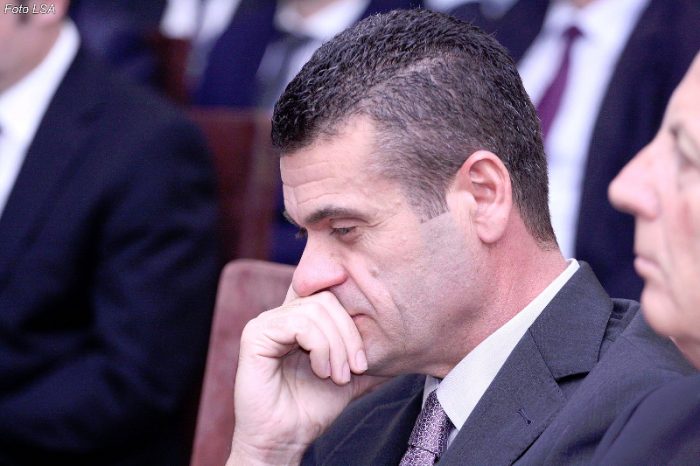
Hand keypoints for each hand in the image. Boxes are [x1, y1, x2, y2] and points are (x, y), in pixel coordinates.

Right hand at [227, 289, 386, 464]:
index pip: (331, 295)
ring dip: (336, 346)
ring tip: (337, 375)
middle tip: (354, 369)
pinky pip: (298, 323)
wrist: (286, 439)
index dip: (352, 319)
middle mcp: (279, 316)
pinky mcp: (255, 335)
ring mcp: (265, 323)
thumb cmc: (312, 409)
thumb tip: (406, 347)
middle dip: (349, 336)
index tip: (363, 356)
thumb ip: (369, 355)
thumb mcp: (350, 375)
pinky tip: (321, 371)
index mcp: (298, 320)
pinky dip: (320, 347)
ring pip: (316, 310)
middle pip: (327, 300)